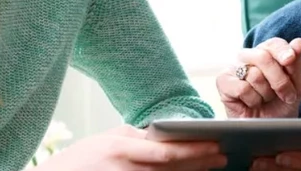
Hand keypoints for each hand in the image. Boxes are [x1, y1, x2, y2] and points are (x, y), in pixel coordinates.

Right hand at [36, 124, 226, 169]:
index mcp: (122, 148)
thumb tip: (159, 133)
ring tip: (213, 168)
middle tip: (224, 157)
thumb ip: (132, 136)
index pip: (167, 150)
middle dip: (201, 163)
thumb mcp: (103, 139)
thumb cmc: (76, 161)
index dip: (195, 149)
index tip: (216, 143)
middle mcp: (127, 169)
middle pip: (173, 168)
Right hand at [216, 37, 300, 118]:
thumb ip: (296, 64)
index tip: (289, 59)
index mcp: (267, 52)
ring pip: (254, 75)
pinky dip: (253, 100)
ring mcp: (234, 67)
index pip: (274, 43)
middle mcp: (249, 56)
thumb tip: (299, 42)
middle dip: (279, 80)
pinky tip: (251, 104)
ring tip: (265, 100)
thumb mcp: (296, 86)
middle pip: (263, 57)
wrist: (267, 129)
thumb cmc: (280, 106)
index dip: (283, 51)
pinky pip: (243, 88)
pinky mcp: (223, 81)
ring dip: (266, 94)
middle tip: (287, 96)